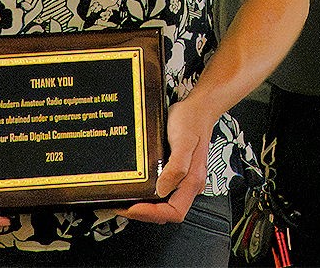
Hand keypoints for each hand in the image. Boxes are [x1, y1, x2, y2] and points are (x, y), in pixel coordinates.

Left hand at [115, 99, 213, 224]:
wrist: (199, 106)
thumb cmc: (192, 120)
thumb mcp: (184, 141)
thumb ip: (177, 167)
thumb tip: (162, 190)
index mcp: (193, 180)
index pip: (174, 211)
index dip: (152, 213)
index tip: (133, 207)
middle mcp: (188, 183)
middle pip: (166, 211)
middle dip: (143, 213)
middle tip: (121, 206)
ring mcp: (182, 179)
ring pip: (163, 203)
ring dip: (144, 206)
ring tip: (124, 201)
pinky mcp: (175, 172)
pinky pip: (161, 191)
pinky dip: (147, 194)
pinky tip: (136, 188)